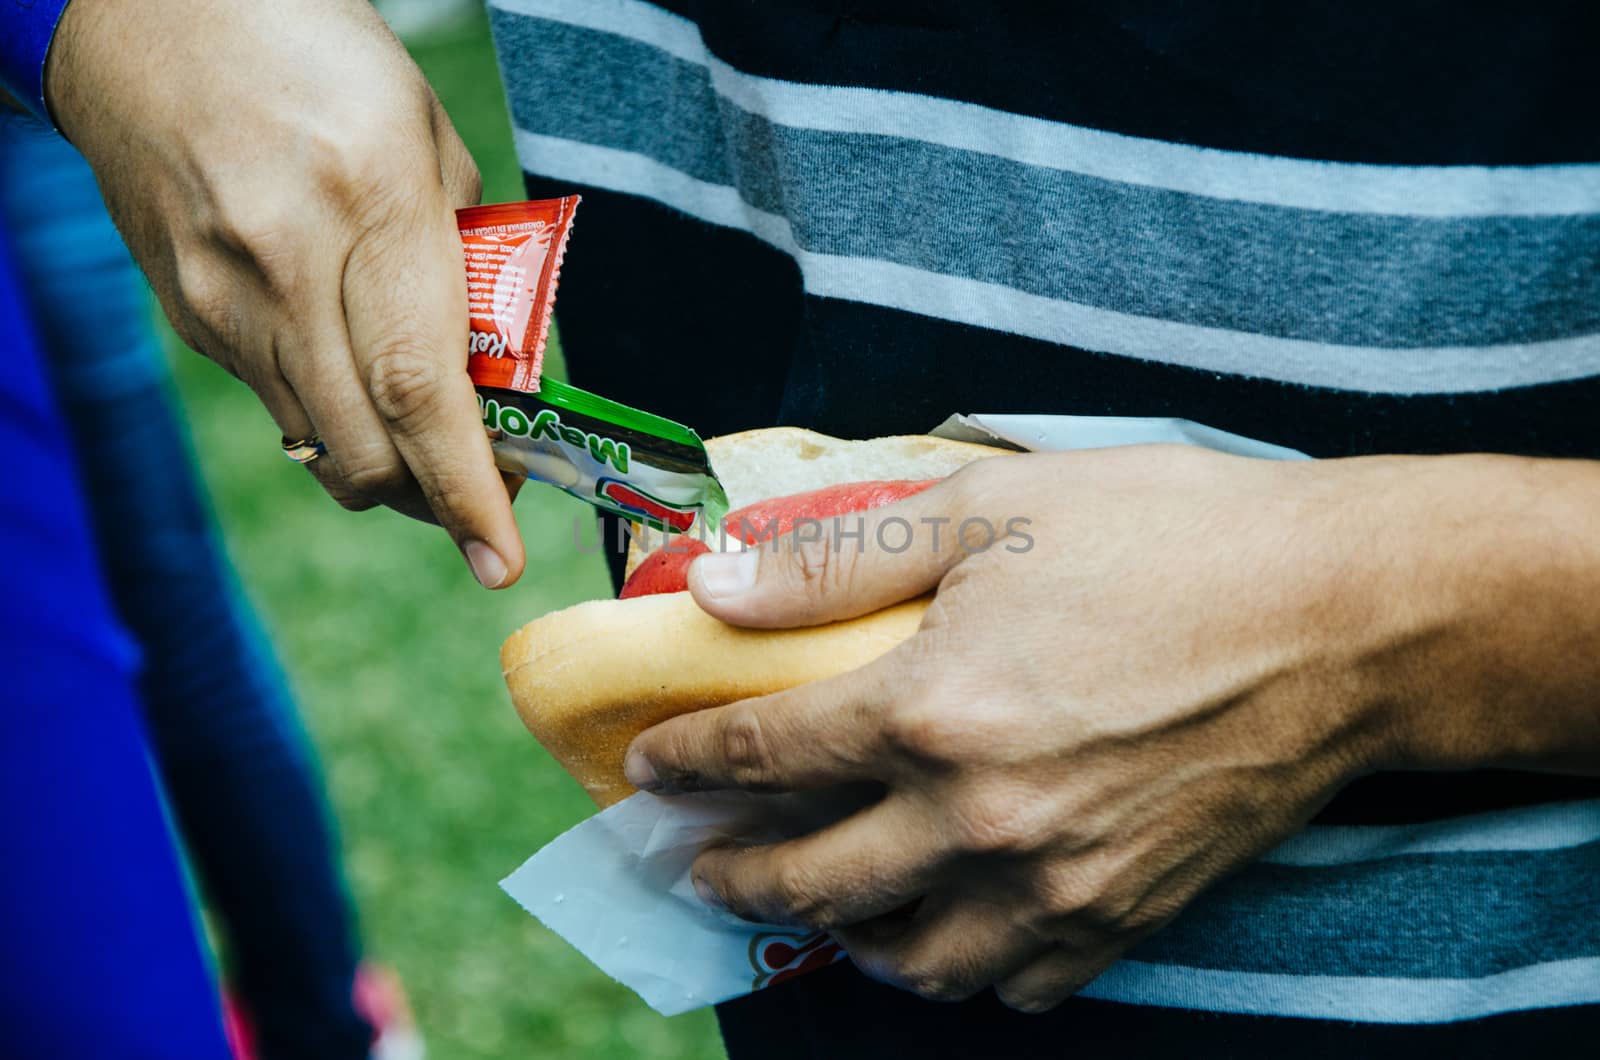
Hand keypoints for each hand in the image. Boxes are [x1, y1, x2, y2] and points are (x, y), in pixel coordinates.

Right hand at [45, 0, 521, 586]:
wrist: (148, 15)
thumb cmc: (316, 54)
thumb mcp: (426, 134)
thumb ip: (468, 257)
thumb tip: (495, 371)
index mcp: (364, 197)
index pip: (419, 387)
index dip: (466, 487)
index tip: (501, 559)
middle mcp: (281, 260)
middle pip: (366, 447)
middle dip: (434, 501)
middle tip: (484, 497)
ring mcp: (219, 295)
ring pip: (317, 444)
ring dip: (385, 469)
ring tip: (430, 444)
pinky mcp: (185, 314)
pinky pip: (274, 403)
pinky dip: (331, 418)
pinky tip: (355, 379)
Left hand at [624, 446, 1446, 1010]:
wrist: (1344, 619)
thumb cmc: (1172, 542)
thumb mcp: (991, 509)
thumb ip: (840, 555)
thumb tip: (720, 583)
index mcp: (932, 710)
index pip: (764, 754)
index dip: (689, 762)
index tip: (649, 766)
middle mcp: (979, 819)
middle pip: (808, 879)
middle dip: (727, 871)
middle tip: (691, 858)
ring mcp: (1055, 884)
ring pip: (903, 956)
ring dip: (831, 933)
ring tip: (805, 901)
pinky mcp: (1125, 916)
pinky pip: (1013, 981)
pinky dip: (954, 966)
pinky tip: (935, 930)